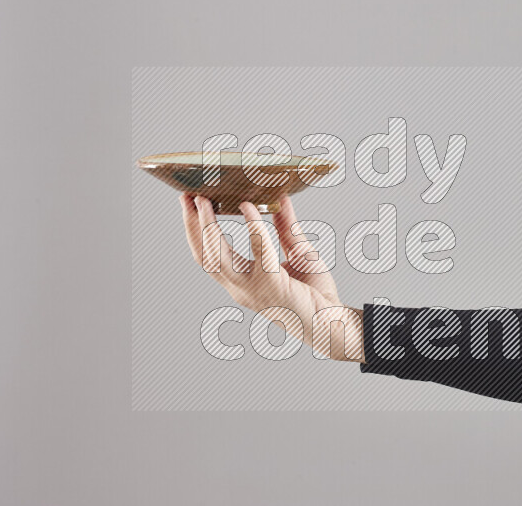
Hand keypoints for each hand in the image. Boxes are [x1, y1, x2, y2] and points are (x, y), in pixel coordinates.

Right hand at [180, 194, 363, 361]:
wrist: (334, 324)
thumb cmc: (315, 295)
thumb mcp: (298, 253)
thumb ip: (286, 228)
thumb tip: (281, 199)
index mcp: (242, 282)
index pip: (208, 257)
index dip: (196, 231)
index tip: (190, 204)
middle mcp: (241, 288)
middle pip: (205, 257)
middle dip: (193, 226)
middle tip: (187, 197)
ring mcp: (253, 289)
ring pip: (218, 257)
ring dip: (208, 227)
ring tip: (205, 201)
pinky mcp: (273, 284)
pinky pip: (259, 251)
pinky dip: (253, 227)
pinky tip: (248, 207)